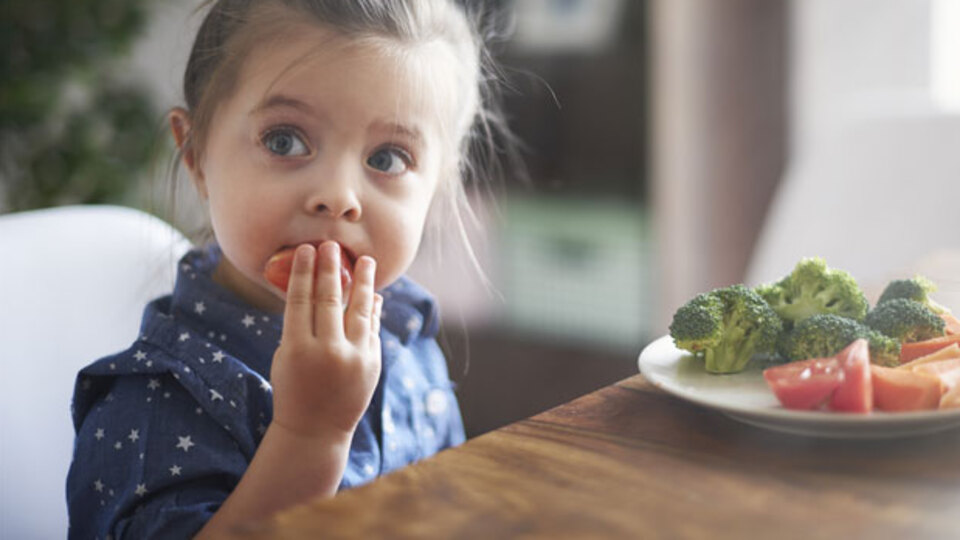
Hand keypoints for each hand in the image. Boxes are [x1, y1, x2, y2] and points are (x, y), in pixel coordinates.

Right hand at [269, 242, 382, 438]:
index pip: (300, 300)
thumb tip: (318, 289)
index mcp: (296, 349)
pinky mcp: (372, 364)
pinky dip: (373, 310)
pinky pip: (372, 328)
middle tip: (332, 245)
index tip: (307, 250)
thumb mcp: (286, 356)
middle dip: (331, 269)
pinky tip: (373, 294)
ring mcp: (353, 358)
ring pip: (360, 310)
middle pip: (329, 300)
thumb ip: (300, 325)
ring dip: (363, 282)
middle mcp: (327, 352)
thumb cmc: (293, 388)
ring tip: (366, 261)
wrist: (315, 429)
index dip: (304, 272)